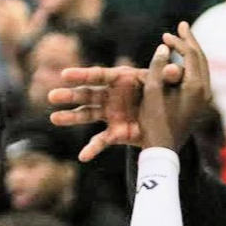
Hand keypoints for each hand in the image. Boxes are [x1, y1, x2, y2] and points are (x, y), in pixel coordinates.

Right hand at [49, 22, 209, 161]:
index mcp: (121, 79)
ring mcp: (111, 114)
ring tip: (54, 118)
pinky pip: (101, 141)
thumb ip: (168, 75)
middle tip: (52, 96)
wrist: (168, 113)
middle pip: (87, 95)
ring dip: (71, 118)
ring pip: (87, 115)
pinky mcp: (116, 132)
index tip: (65, 75)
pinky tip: (82, 157)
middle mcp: (111, 96)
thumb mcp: (168, 82)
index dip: (82, 75)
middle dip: (70, 96)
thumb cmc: (165, 90)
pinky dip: (92, 149)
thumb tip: (173, 68)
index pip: (98, 76)